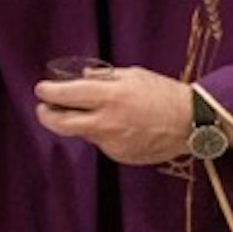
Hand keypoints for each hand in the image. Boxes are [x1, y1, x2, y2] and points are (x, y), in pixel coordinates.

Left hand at [33, 66, 190, 165]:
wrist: (191, 122)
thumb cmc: (163, 93)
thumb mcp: (133, 75)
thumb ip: (104, 78)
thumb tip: (81, 78)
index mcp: (110, 96)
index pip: (67, 95)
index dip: (48, 92)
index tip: (41, 89)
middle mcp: (107, 122)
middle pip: (62, 124)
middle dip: (47, 116)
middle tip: (44, 109)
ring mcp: (112, 142)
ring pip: (82, 133)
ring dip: (79, 122)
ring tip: (91, 112)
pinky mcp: (119, 156)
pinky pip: (102, 143)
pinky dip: (102, 133)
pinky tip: (118, 125)